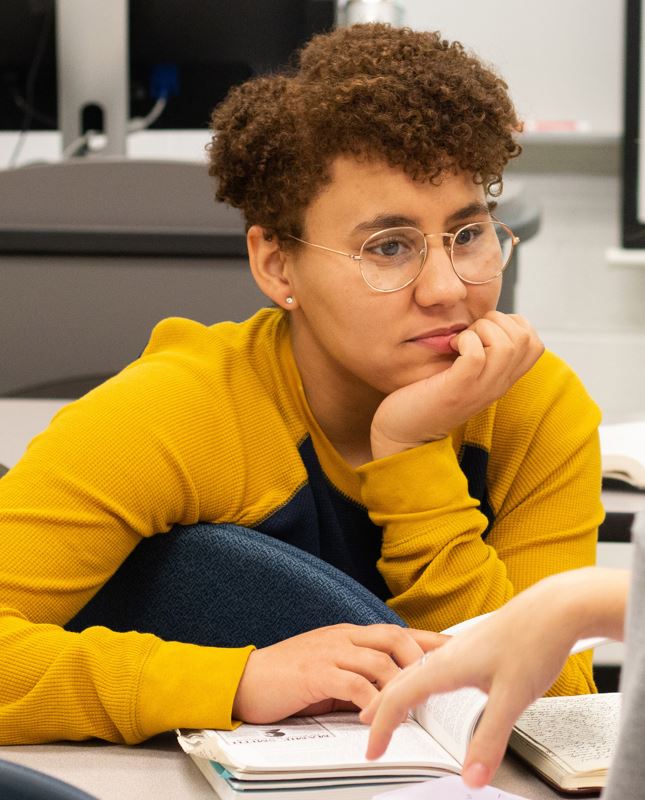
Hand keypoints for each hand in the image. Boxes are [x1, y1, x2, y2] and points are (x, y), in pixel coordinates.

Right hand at [232, 623, 445, 723]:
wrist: (246, 679)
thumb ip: (360, 676)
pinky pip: (352, 683)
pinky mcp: (315, 672)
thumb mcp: (331, 672)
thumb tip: (394, 697)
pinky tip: (377, 717)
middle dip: (422, 658)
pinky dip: (370, 700)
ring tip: (414, 706)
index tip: (456, 651)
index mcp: (349, 635)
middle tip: (442, 681)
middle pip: (395, 637)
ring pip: (379, 660)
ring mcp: (329, 651)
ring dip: (401, 685)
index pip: (397, 631)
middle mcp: (343, 637)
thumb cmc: (289, 679)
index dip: (428, 641)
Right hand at [360, 569, 627, 787]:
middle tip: (367, 726)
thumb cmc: (533, 641)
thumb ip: (488, 741)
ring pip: (416, 671)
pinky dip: (420, 680)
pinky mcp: (474, 646)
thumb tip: (471, 778)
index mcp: (445, 666)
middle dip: (381, 706)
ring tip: (393, 705)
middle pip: (400, 681)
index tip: (373, 750)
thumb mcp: (512, 699)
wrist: (555, 607)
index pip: (399, 698)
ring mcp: (459, 648)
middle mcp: (446, 655)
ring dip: (398, 690)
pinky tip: (435, 683)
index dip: (382, 727)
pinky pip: (432, 665)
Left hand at [370, 311, 543, 458]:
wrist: (405, 433)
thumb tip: (484, 321)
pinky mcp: (457, 389)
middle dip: (497, 321)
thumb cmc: (428, 396)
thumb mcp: (465, 373)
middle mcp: (497, 384)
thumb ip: (482, 353)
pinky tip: (450, 347)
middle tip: (469, 333)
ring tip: (460, 340)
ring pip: (507, 345)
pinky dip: (464, 341)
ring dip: (482, 330)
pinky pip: (476, 355)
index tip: (484, 330)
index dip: (513, 324)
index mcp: (501, 379)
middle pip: (526, 339)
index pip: (535, 344)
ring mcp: (480, 388)